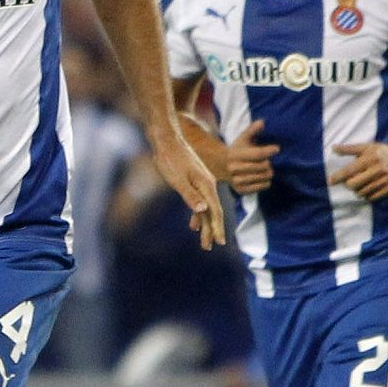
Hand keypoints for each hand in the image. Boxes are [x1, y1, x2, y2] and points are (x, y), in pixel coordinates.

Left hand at [149, 131, 225, 249]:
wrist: (167, 139)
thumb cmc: (170, 159)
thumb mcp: (177, 179)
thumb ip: (190, 195)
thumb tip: (203, 211)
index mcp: (206, 185)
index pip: (215, 211)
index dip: (217, 228)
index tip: (220, 242)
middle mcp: (207, 185)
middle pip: (212, 212)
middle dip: (211, 230)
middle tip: (210, 247)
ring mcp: (201, 183)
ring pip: (206, 208)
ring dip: (205, 225)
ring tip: (205, 241)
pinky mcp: (194, 181)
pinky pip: (199, 202)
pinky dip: (198, 214)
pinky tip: (194, 225)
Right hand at [226, 119, 278, 195]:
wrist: (220, 166)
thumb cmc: (236, 150)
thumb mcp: (242, 139)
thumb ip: (252, 130)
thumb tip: (262, 122)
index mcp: (235, 155)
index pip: (257, 154)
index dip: (269, 151)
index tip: (276, 148)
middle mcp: (235, 168)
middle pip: (264, 166)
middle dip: (268, 162)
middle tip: (266, 161)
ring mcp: (237, 180)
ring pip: (265, 176)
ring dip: (267, 172)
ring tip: (263, 169)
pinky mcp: (241, 190)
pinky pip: (263, 186)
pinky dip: (265, 181)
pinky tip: (260, 177)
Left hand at [330, 141, 387, 200]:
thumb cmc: (381, 152)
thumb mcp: (365, 147)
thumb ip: (348, 149)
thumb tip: (333, 148)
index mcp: (368, 159)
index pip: (349, 170)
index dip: (338, 177)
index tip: (329, 182)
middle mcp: (376, 170)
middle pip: (354, 184)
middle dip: (348, 185)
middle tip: (349, 182)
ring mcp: (384, 181)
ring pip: (362, 192)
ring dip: (357, 190)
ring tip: (360, 184)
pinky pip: (373, 197)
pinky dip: (367, 195)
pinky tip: (368, 189)